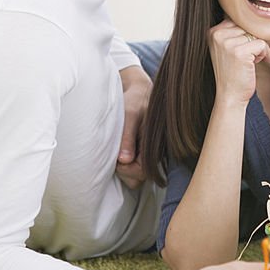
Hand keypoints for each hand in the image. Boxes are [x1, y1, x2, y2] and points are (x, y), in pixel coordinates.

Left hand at [116, 66, 151, 189]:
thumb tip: (124, 160)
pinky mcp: (141, 152)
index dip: (126, 169)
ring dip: (124, 168)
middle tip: (114, 155)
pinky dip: (124, 164)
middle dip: (124, 171)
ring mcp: (148, 154)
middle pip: (139, 177)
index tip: (115, 159)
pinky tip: (119, 151)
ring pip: (135, 175)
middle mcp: (153, 153)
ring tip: (116, 152)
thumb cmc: (135, 101)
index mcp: (154, 145)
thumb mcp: (130, 115)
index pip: (141, 171)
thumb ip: (128, 138)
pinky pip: (134, 168)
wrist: (139, 91)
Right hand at [208, 20, 269, 105]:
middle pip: (249, 25)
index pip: (240, 20)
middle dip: (262, 38)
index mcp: (213, 31)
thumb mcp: (232, 48)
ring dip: (262, 47)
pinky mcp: (239, 52)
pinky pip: (261, 44)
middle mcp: (218, 34)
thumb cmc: (234, 73)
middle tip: (264, 52)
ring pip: (257, 34)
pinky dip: (265, 53)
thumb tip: (267, 21)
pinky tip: (260, 62)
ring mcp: (227, 42)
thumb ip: (242, 33)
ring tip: (256, 60)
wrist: (230, 96)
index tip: (265, 40)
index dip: (254, 30)